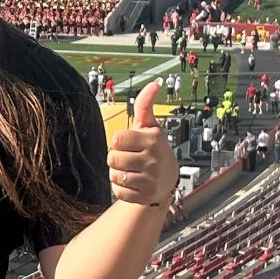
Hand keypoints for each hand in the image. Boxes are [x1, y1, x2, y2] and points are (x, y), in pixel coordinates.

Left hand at [108, 83, 173, 210]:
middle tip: (130, 158)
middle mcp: (153, 159)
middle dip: (116, 158)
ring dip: (118, 173)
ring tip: (131, 171)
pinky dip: (121, 189)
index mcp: (152, 139)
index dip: (119, 141)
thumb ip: (146, 104)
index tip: (130, 143)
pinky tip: (133, 184)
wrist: (167, 180)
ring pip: (113, 175)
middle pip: (111, 158)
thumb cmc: (153, 148)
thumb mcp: (150, 126)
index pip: (116, 138)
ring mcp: (150, 180)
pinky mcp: (144, 196)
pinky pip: (118, 192)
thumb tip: (154, 82)